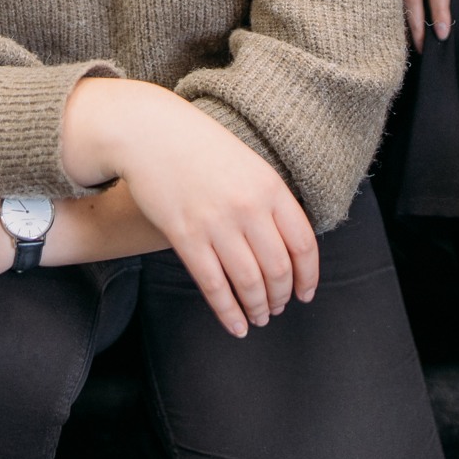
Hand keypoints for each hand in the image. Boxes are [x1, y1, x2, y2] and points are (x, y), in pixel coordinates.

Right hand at [61, 79, 318, 337]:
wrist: (149, 132)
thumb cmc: (199, 147)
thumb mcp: (247, 164)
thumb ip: (269, 199)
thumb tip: (287, 245)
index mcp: (270, 187)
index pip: (304, 244)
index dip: (308, 277)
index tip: (305, 294)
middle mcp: (249, 207)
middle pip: (279, 269)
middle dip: (281, 296)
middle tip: (277, 308)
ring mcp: (216, 223)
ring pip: (249, 282)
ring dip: (258, 308)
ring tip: (259, 318)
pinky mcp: (185, 236)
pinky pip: (214, 286)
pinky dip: (228, 312)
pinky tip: (235, 326)